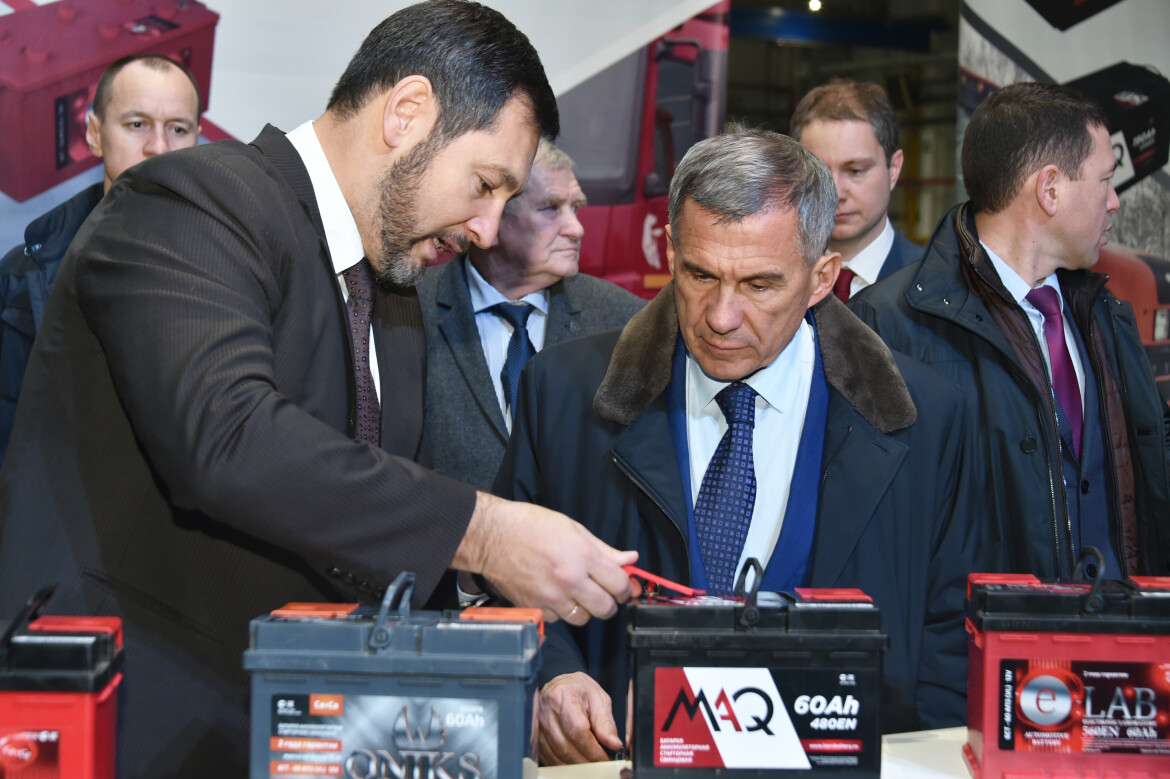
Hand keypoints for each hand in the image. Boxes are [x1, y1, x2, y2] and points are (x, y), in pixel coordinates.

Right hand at [454, 493, 636, 624]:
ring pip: (583, 618)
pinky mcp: (534, 607)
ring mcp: (551, 597)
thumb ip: (604, 549)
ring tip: (579, 593)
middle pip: (605, 608)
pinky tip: (557, 596)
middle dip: (610, 603)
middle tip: (605, 593)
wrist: (492, 536)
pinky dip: (561, 612)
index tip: (625, 587)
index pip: (619, 584)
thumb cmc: (530, 526)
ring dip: (586, 609)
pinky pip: (559, 620)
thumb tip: (630, 560)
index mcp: (582, 556)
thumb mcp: (573, 529)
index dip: (626, 588)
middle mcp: (569, 579)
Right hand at [537, 672, 622, 764]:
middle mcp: (545, 712)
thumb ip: (606, 723)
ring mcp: (537, 726)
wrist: (561, 686)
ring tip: (590, 765)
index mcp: (562, 698)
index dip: (592, 750)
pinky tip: (576, 763)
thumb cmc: (578, 690)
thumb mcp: (598, 699)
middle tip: (600, 766)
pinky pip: (549, 758)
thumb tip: (614, 744)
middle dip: (585, 761)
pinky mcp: (536, 738)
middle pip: (565, 747)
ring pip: (556, 756)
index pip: (577, 731)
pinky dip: (564, 764)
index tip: (604, 759)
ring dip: (575, 766)